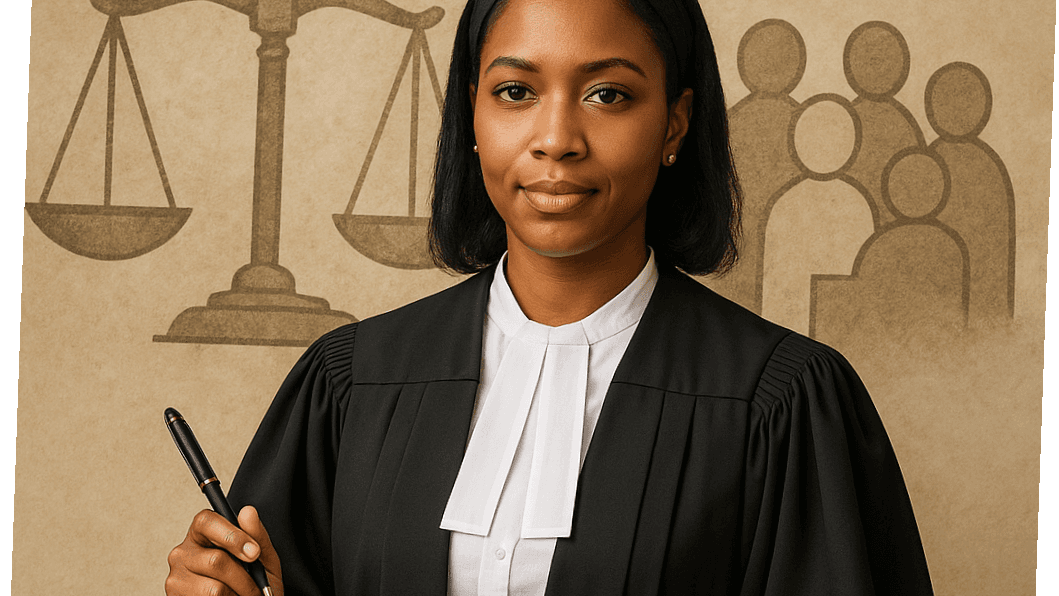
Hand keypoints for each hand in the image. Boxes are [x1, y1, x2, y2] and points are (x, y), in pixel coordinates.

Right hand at [166, 506, 283, 595]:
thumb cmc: (252, 579)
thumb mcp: (261, 556)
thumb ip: (256, 534)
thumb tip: (248, 511)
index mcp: (203, 533)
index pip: (206, 521)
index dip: (232, 536)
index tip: (254, 553)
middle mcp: (184, 552)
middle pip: (215, 560)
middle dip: (243, 578)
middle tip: (256, 587)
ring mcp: (177, 577)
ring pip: (214, 588)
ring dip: (237, 594)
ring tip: (243, 595)